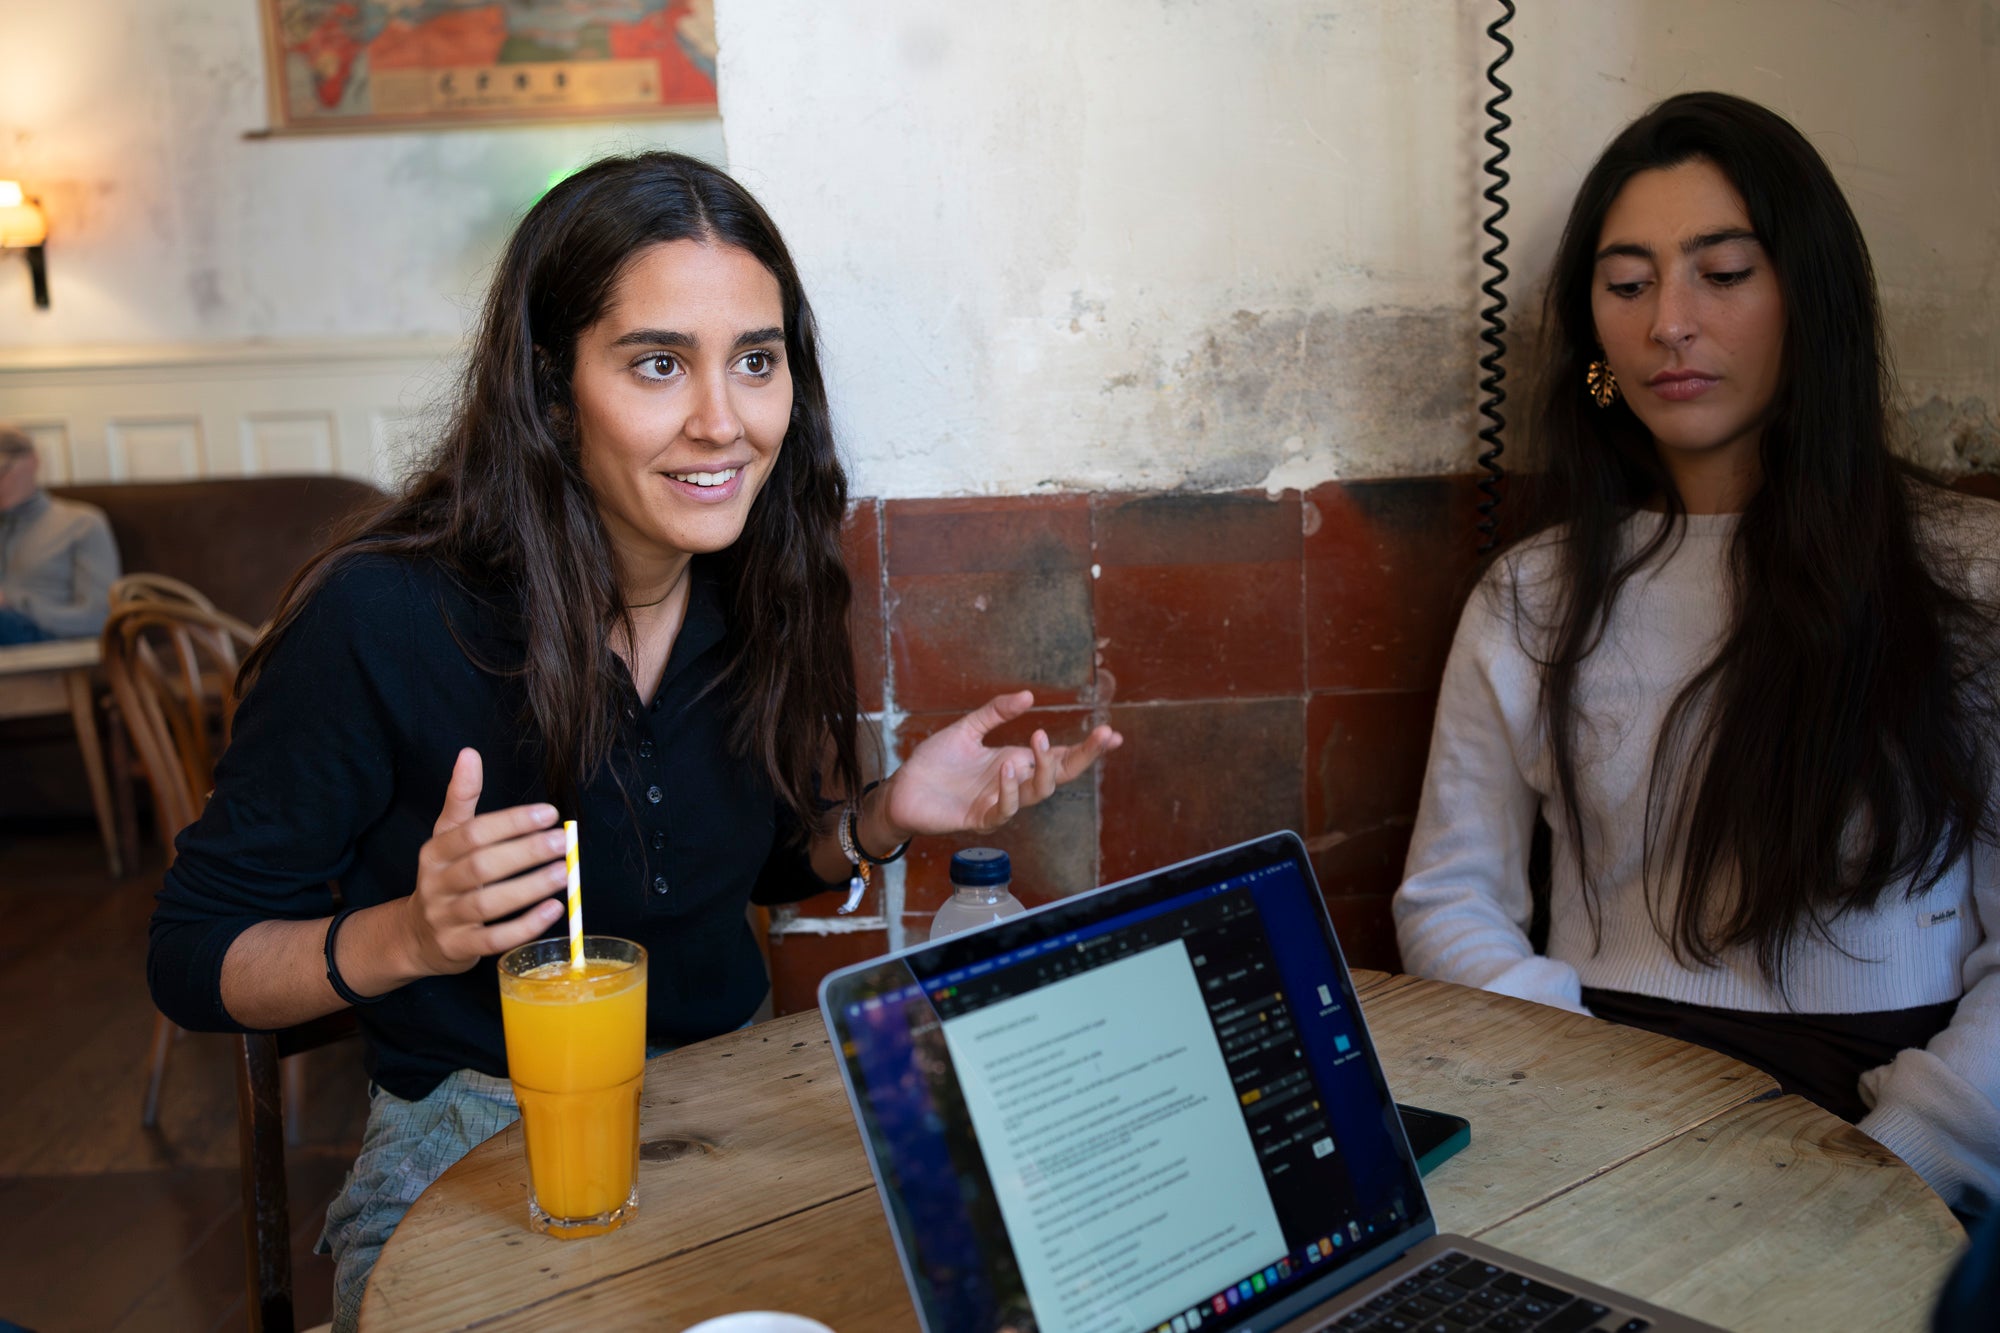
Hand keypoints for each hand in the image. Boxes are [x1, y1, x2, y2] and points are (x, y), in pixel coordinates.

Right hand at [401, 748, 568, 976]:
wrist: (416, 936)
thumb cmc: (444, 877)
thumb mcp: (446, 836)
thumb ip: (461, 797)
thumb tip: (470, 753)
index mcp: (435, 852)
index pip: (473, 833)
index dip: (511, 822)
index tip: (549, 813)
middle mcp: (437, 884)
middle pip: (482, 867)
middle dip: (525, 853)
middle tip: (564, 841)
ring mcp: (446, 919)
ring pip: (488, 904)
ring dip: (529, 888)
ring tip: (564, 873)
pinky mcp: (459, 948)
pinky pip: (493, 940)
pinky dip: (524, 926)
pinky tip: (554, 910)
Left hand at [879, 691, 1122, 838]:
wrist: (903, 789)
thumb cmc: (935, 763)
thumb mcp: (967, 729)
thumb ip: (995, 712)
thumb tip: (1029, 695)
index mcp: (1016, 762)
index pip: (1060, 757)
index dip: (1087, 748)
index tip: (1112, 734)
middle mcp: (1014, 783)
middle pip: (1060, 775)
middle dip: (1084, 757)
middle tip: (1101, 736)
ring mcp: (999, 802)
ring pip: (1037, 793)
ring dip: (1042, 769)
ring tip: (1037, 742)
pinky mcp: (978, 818)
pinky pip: (1002, 810)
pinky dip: (1008, 791)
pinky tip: (1006, 770)